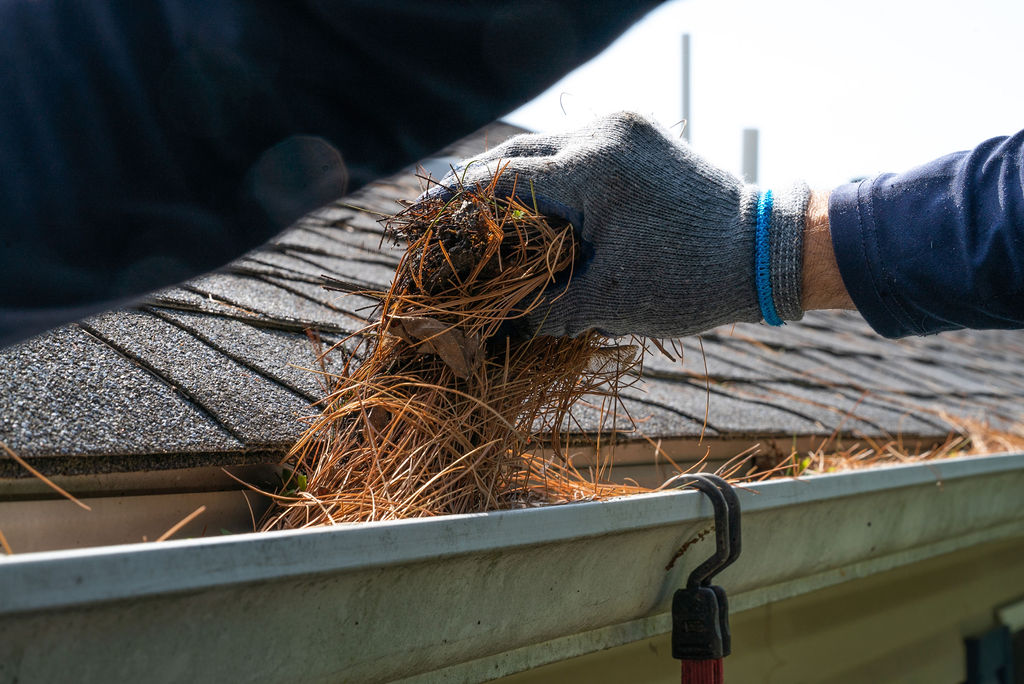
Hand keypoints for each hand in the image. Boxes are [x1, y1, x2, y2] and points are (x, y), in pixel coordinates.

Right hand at [433, 112, 810, 337]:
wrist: (765, 250)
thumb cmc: (691, 281)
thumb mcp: (608, 302)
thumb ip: (541, 310)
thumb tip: (491, 329)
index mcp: (592, 169)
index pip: (499, 180)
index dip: (453, 204)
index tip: (419, 220)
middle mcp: (603, 132)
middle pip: (514, 154)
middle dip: (476, 188)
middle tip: (443, 218)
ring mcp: (623, 127)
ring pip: (543, 147)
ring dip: (511, 180)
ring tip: (484, 217)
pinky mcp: (638, 134)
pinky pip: (575, 149)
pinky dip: (548, 175)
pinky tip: (536, 205)